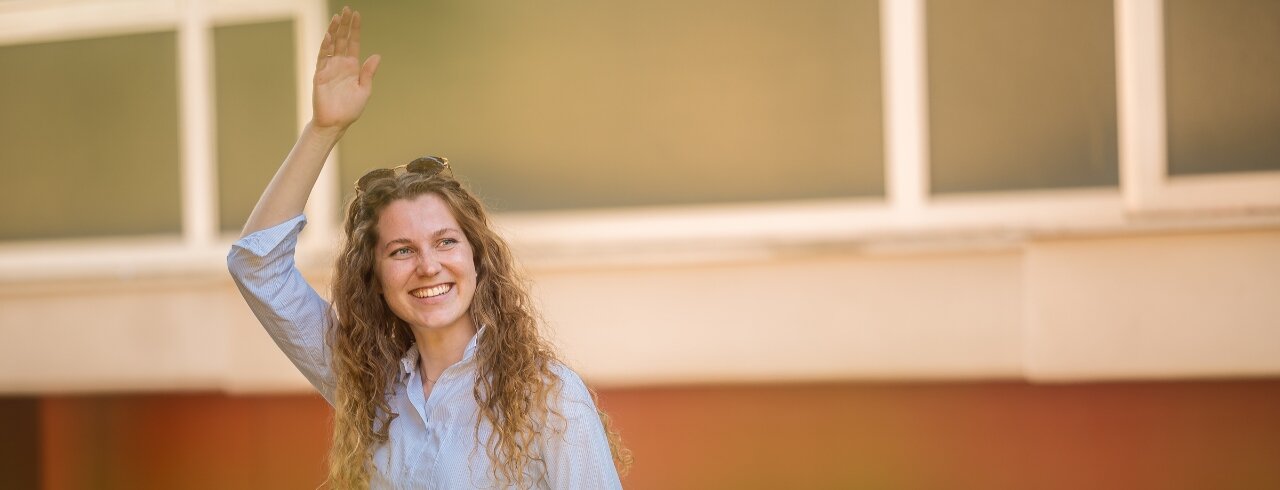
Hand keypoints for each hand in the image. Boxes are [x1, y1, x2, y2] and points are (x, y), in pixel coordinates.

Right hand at [311, 6, 380, 130]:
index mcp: (351, 67)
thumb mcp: (364, 89)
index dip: (355, 29)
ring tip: (338, 17)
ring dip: (334, 31)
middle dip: (344, 25)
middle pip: (342, 40)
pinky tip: (330, 36)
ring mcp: (329, 68)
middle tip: (347, 9)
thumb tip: (377, 55)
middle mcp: (340, 64)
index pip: (353, 43)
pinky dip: (325, 47)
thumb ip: (368, 72)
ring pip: (331, 45)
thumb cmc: (350, 109)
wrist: (336, 123)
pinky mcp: (319, 74)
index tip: (356, 14)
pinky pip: (322, 58)